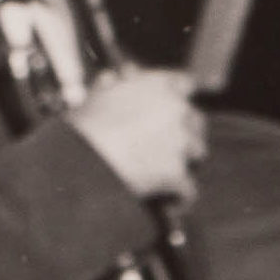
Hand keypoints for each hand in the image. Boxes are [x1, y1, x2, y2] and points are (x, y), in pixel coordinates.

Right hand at [68, 62, 206, 203]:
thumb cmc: (85, 125)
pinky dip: (181, 197)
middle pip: (197, 121)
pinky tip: (171, 203)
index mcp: (158, 85)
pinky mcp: (177, 173)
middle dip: (187, 132)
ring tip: (168, 173)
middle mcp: (176, 109)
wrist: (82, 159)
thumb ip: (116, 84)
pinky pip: (189, 189)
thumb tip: (119, 76)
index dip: (181, 98)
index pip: (185, 84)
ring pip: (198, 153)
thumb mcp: (98, 95)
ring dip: (185, 161)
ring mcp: (180, 142)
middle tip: (172, 146)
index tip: (176, 109)